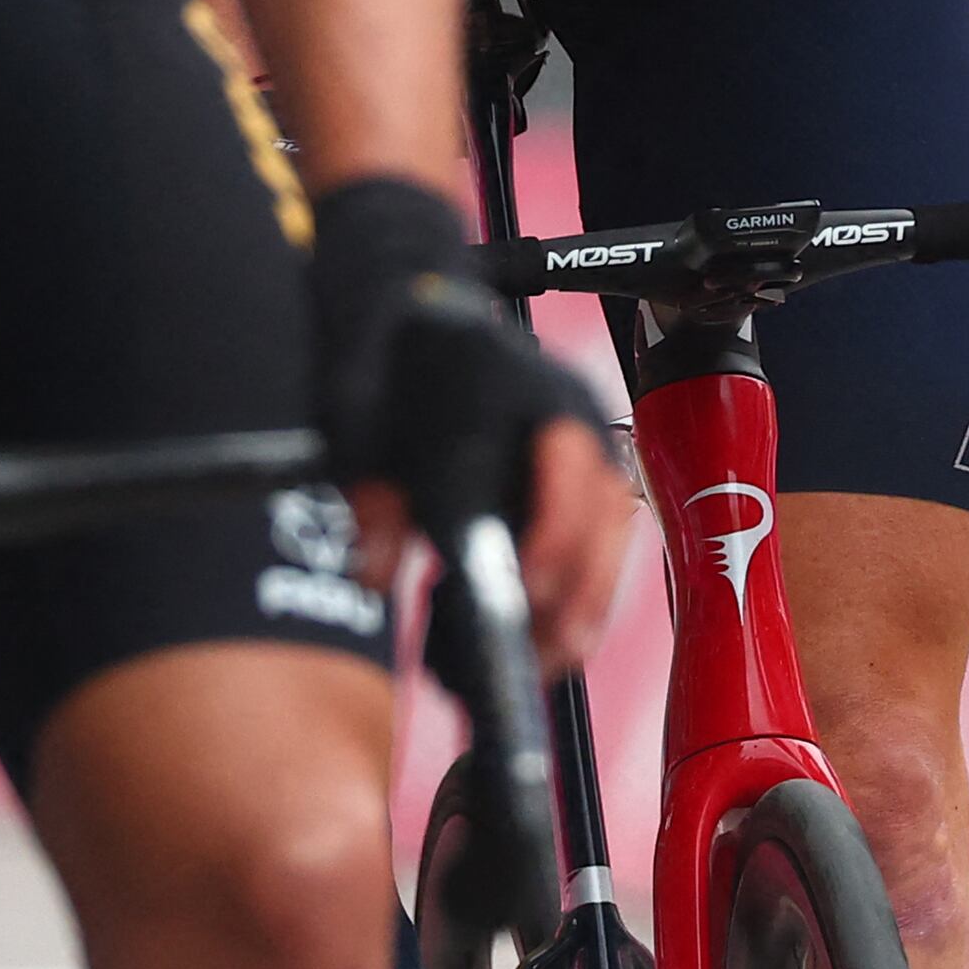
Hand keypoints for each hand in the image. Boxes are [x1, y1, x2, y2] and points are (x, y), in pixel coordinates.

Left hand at [307, 175, 624, 668]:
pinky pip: (599, 540)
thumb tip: (373, 572)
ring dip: (581, 605)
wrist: (403, 308)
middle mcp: (570, 414)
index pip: (569, 466)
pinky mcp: (576, 473)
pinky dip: (576, 593)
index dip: (554, 539)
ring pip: (610, 535)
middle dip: (576, 596)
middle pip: (606, 515)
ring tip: (537, 661)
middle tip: (533, 657)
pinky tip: (539, 635)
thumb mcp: (359, 420)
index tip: (523, 598)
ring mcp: (581, 443)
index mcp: (527, 388)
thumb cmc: (386, 361)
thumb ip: (369, 494)